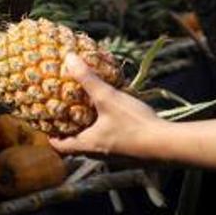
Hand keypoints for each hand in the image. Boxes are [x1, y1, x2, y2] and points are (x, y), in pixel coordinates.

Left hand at [49, 54, 163, 159]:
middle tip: (63, 111)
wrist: (171, 145)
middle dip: (68, 128)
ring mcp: (115, 156)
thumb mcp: (107, 98)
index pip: (59, 146)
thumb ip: (87, 79)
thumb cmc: (134, 124)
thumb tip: (67, 58)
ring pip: (94, 142)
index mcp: (87, 145)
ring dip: (88, 128)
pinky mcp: (131, 153)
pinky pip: (112, 141)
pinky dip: (106, 129)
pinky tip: (113, 113)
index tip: (44, 121)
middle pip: (75, 144)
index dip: (49, 134)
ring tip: (86, 109)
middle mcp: (98, 154)